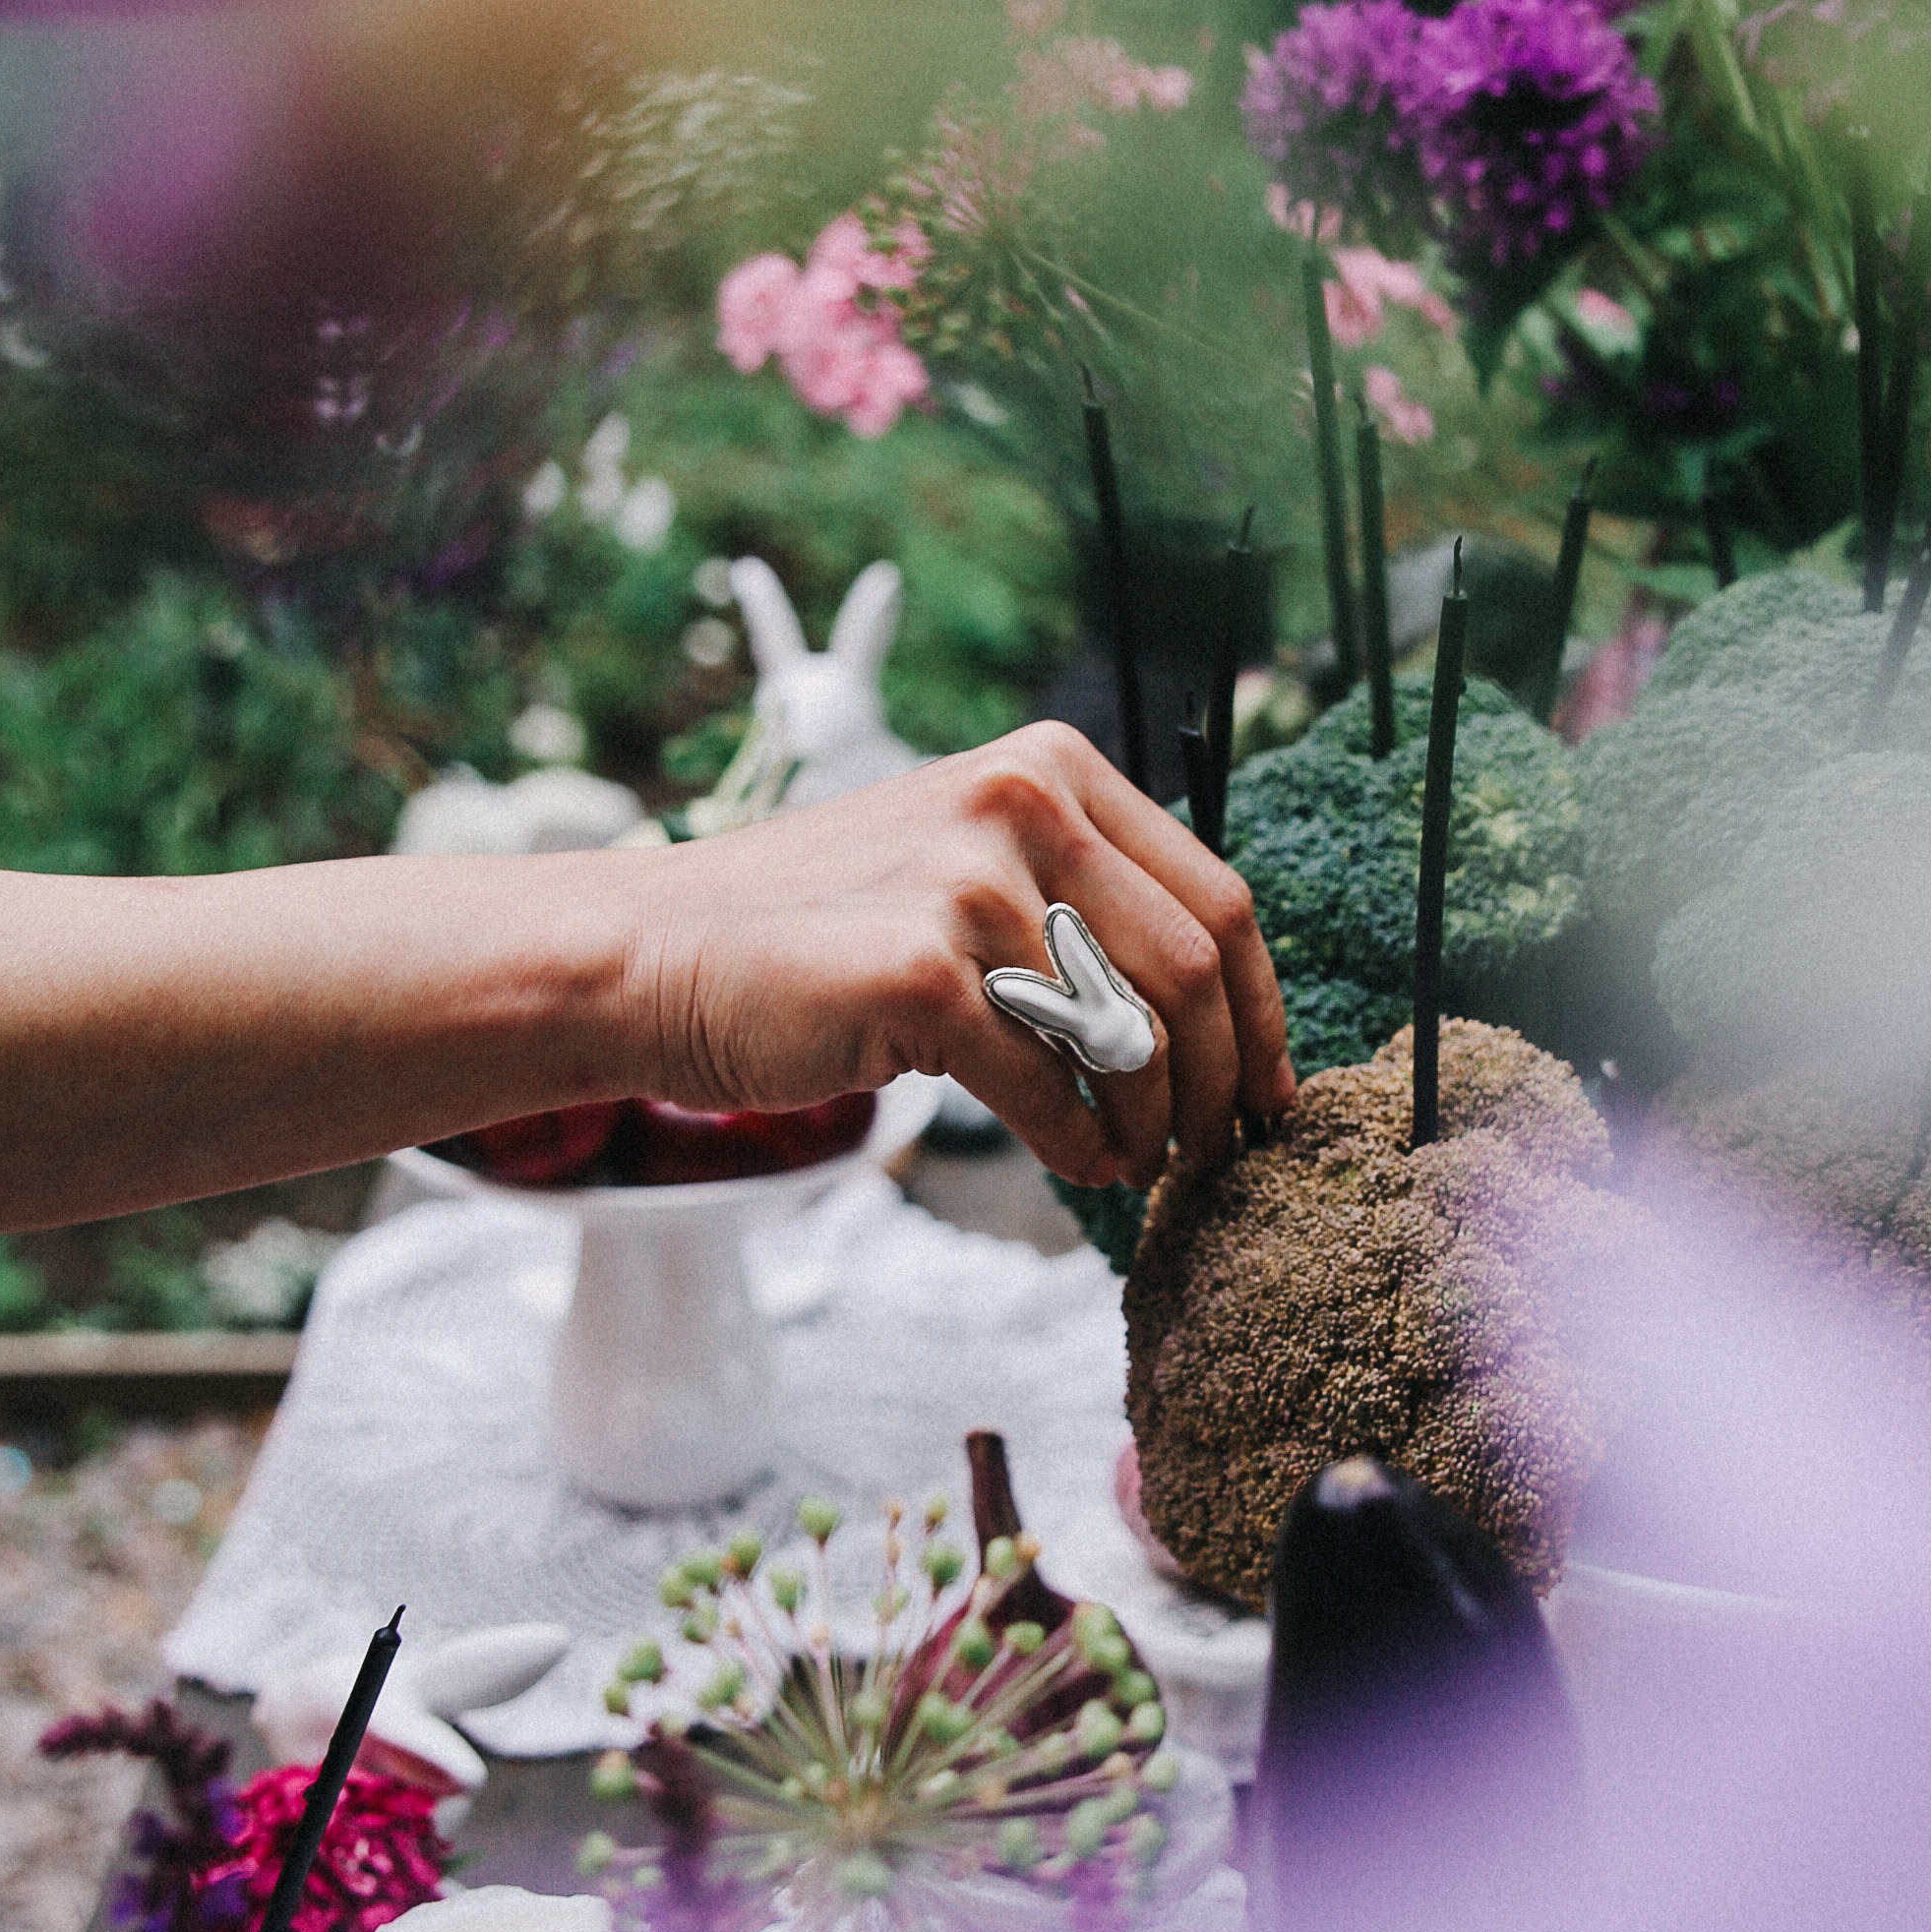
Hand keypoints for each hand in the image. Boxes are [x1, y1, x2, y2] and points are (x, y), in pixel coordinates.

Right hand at [632, 724, 1294, 1187]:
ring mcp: (969, 881)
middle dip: (1224, 1081)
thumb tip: (1207, 1010)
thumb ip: (1076, 902)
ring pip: (1129, 1035)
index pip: (1216, 898)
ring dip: (1153, 1124)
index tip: (1269, 1087)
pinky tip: (1078, 1164)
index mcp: (1051, 767)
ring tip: (1138, 1163)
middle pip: (1193, 968)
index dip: (1262, 1010)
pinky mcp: (923, 969)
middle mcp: (1021, 800)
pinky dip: (1080, 1145)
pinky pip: (1050, 1086)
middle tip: (1218, 1151)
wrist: (660, 954)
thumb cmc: (821, 931)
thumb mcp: (965, 866)